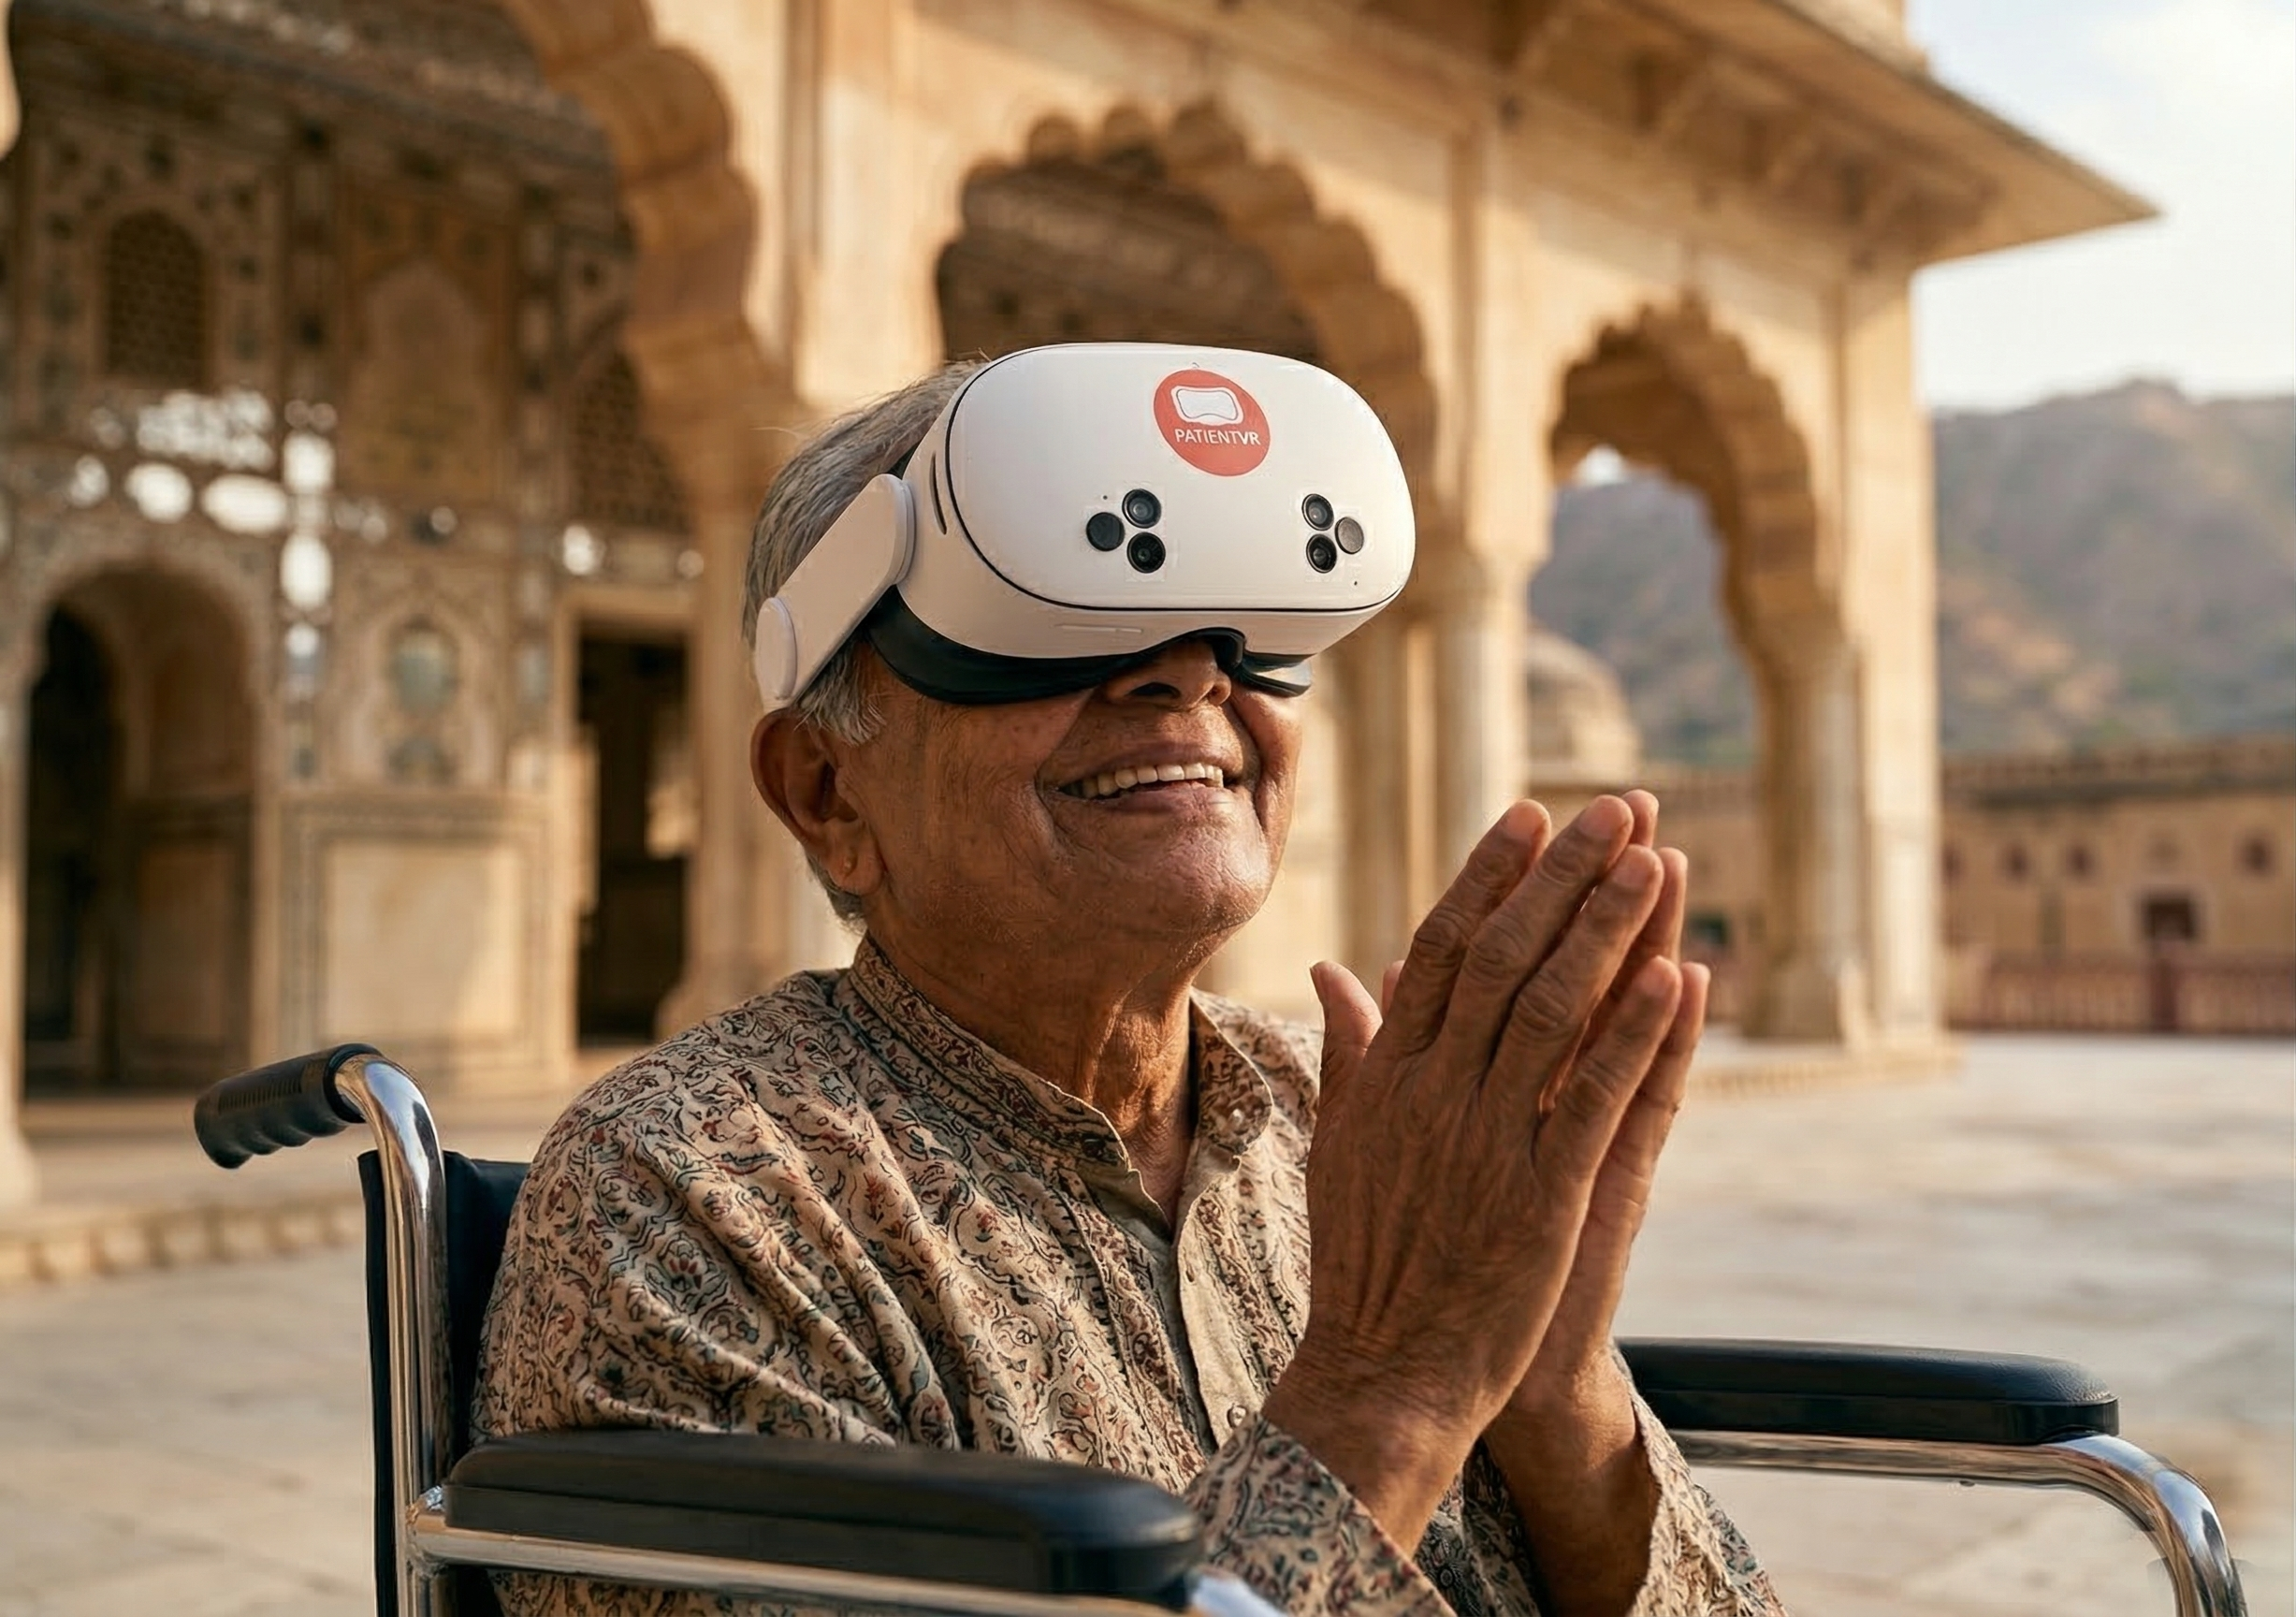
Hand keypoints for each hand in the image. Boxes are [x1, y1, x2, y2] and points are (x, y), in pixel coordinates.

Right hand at [1262, 795, 1684, 1550]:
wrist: (1384, 1372)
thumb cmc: (1365, 1260)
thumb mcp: (1340, 1142)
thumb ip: (1346, 1050)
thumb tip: (1333, 970)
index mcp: (1386, 1076)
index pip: (1437, 949)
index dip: (1487, 876)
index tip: (1529, 816)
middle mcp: (1432, 1093)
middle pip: (1500, 958)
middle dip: (1560, 878)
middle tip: (1612, 811)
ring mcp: (1487, 1142)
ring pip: (1552, 1012)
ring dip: (1608, 932)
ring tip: (1654, 863)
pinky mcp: (1543, 1196)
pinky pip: (1597, 1100)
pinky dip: (1637, 1038)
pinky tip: (1677, 980)